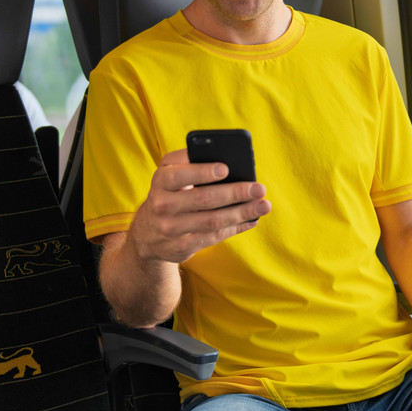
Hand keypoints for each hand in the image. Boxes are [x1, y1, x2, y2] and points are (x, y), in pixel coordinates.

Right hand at [125, 148, 270, 264]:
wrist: (148, 233)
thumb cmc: (170, 193)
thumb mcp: (170, 174)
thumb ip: (191, 163)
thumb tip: (231, 164)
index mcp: (160, 181)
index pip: (179, 175)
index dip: (202, 172)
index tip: (226, 168)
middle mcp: (162, 205)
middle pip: (203, 199)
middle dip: (235, 193)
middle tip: (259, 188)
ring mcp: (171, 228)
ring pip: (212, 220)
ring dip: (242, 212)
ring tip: (263, 205)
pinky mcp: (182, 246)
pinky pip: (214, 237)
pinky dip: (236, 227)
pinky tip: (252, 219)